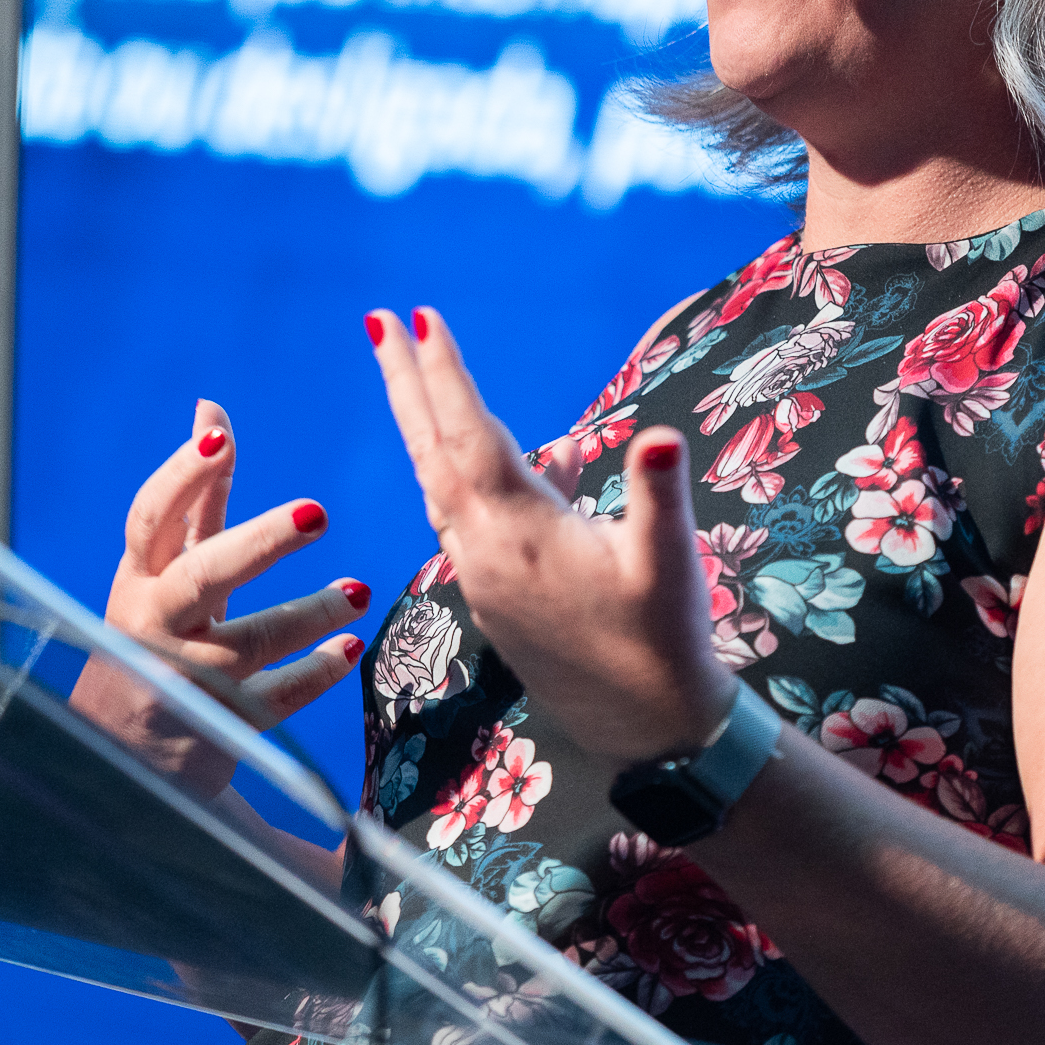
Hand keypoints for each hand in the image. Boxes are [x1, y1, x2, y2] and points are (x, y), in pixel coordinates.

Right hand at [67, 398, 368, 795]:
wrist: (123, 743)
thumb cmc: (158, 628)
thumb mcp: (169, 565)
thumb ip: (198, 495)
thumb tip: (209, 410)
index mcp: (140, 577)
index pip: (152, 518)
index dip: (182, 476)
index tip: (220, 437)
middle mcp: (155, 623)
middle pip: (204, 576)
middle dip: (259, 544)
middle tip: (316, 512)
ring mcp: (188, 676)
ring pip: (250, 642)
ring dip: (307, 615)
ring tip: (358, 590)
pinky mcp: (222, 724)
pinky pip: (275, 698)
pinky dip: (313, 673)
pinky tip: (348, 650)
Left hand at [365, 307, 736, 762]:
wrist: (647, 726)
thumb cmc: (661, 640)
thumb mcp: (666, 563)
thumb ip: (660, 494)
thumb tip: (658, 438)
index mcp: (517, 530)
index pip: (470, 433)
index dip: (445, 373)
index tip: (420, 318)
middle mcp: (484, 549)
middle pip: (432, 449)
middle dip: (406, 382)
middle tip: (377, 319)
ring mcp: (484, 574)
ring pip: (441, 482)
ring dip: (427, 422)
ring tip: (416, 370)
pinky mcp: (496, 594)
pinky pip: (469, 515)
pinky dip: (476, 472)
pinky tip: (544, 457)